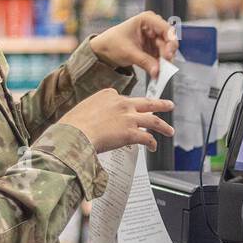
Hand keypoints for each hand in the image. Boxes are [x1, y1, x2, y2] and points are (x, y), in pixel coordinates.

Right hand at [58, 88, 174, 153]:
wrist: (74, 134)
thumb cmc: (72, 125)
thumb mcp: (83, 110)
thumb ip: (94, 112)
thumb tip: (94, 121)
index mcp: (108, 95)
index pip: (124, 98)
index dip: (130, 106)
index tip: (132, 110)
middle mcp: (121, 103)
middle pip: (146, 103)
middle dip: (160, 104)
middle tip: (168, 105)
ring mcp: (128, 117)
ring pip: (153, 120)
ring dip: (164, 126)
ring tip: (170, 130)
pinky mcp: (131, 133)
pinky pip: (147, 138)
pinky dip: (152, 143)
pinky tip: (153, 147)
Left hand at [88, 11, 178, 78]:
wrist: (104, 50)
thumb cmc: (112, 43)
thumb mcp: (128, 52)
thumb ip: (144, 61)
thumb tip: (157, 71)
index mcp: (146, 20)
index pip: (165, 28)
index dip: (170, 41)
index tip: (169, 54)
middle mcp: (153, 27)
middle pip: (168, 40)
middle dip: (167, 54)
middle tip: (165, 66)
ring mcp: (154, 38)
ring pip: (166, 50)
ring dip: (164, 61)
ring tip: (160, 71)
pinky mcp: (153, 48)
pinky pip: (161, 56)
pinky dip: (160, 64)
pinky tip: (157, 70)